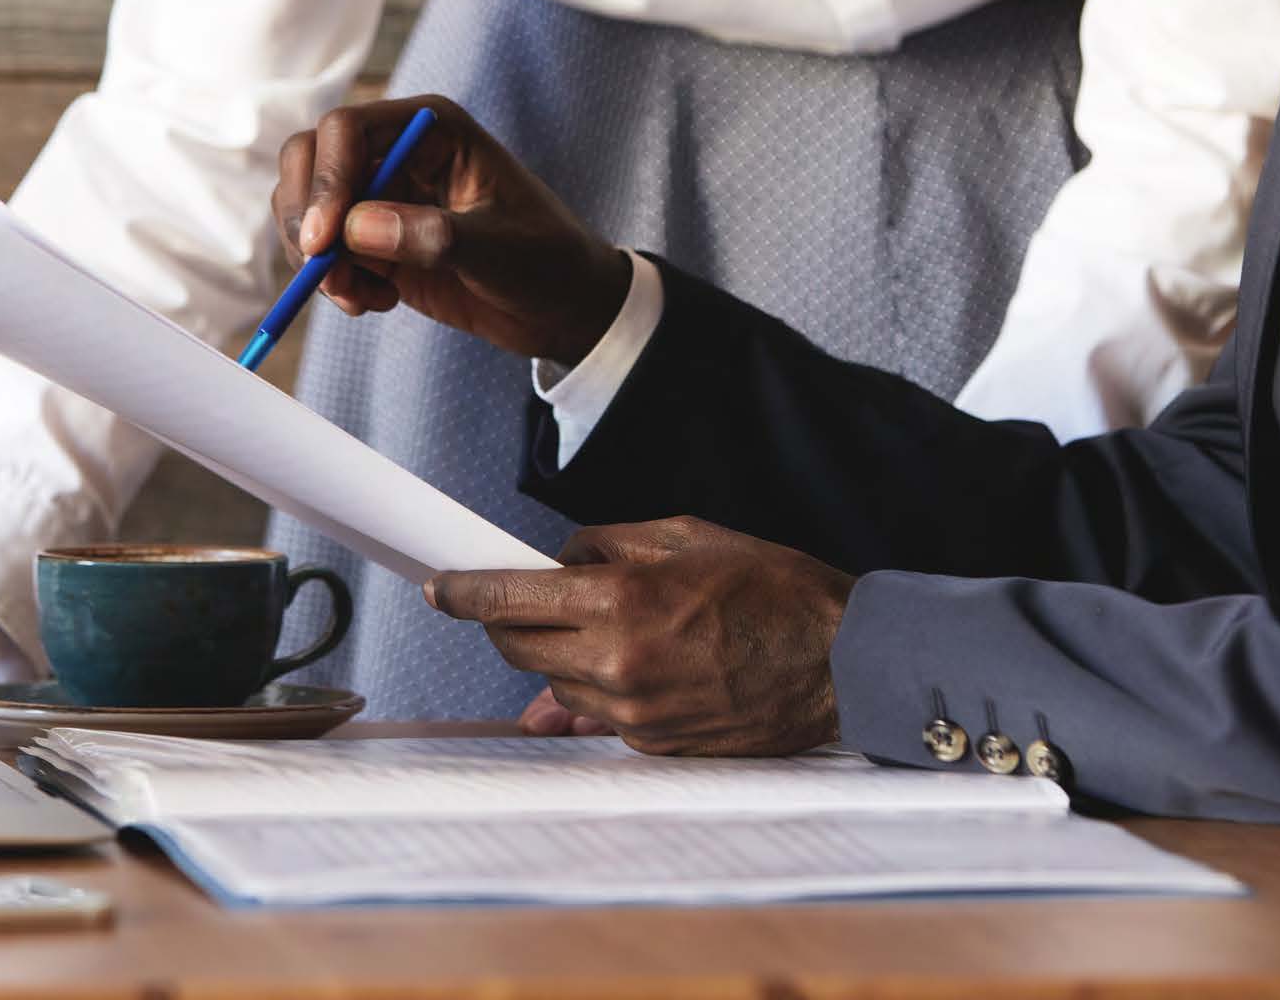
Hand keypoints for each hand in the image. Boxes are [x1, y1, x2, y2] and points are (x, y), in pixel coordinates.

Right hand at [274, 95, 629, 363]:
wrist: (561, 306)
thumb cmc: (546, 261)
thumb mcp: (499, 250)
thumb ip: (433, 236)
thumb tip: (354, 228)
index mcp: (432, 128)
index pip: (347, 130)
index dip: (325, 180)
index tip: (324, 242)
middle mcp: (396, 151)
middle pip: (309, 159)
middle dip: (305, 217)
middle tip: (322, 274)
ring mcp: (381, 195)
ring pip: (307, 208)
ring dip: (318, 259)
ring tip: (363, 299)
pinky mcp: (373, 240)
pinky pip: (324, 253)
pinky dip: (333, 282)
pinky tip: (376, 303)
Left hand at [426, 518, 853, 754]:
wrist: (839, 661)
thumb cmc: (772, 586)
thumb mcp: (687, 536)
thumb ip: (610, 545)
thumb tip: (559, 562)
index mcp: (622, 600)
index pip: (509, 600)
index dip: (463, 593)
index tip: (439, 586)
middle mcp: (617, 662)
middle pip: (518, 650)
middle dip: (508, 624)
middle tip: (525, 600)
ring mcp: (634, 712)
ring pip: (555, 686)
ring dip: (560, 656)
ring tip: (610, 626)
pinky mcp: (655, 744)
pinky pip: (600, 715)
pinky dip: (600, 687)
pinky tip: (640, 662)